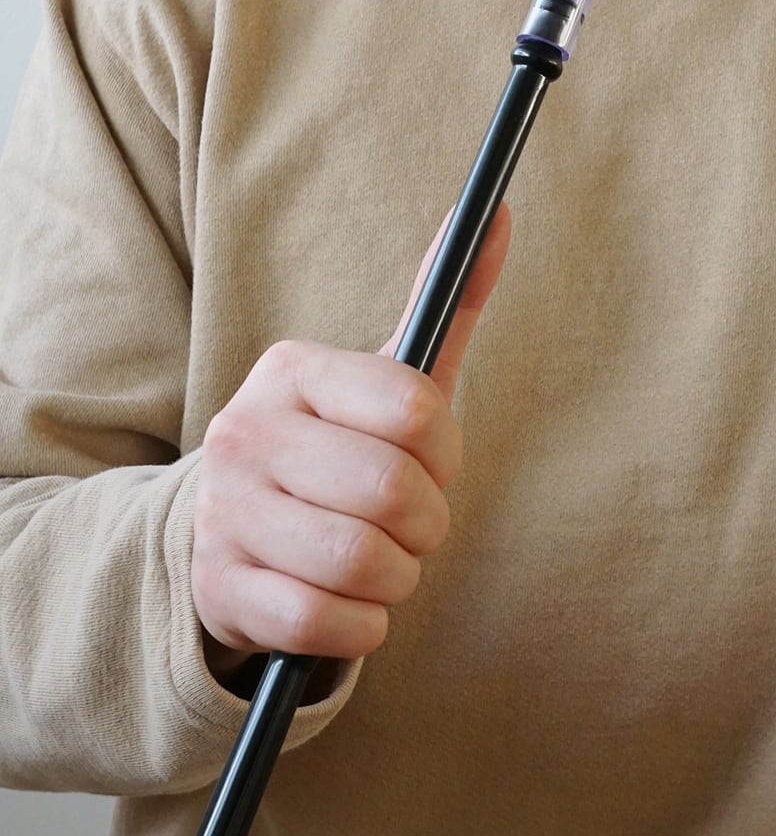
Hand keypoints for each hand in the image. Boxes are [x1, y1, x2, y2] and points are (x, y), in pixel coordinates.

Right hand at [191, 202, 511, 683]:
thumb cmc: (338, 451)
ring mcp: (223, 513)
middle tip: (410, 524)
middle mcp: (245, 432)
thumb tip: (496, 211)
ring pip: (362, 562)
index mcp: (294, 370)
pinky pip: (324, 622)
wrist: (231, 534)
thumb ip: (446, 304)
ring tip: (379, 561)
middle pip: (395, 493)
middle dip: (426, 523)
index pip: (418, 412)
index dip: (444, 453)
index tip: (428, 462)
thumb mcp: (388, 380)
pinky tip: (348, 601)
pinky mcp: (218, 590)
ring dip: (396, 576)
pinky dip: (361, 625)